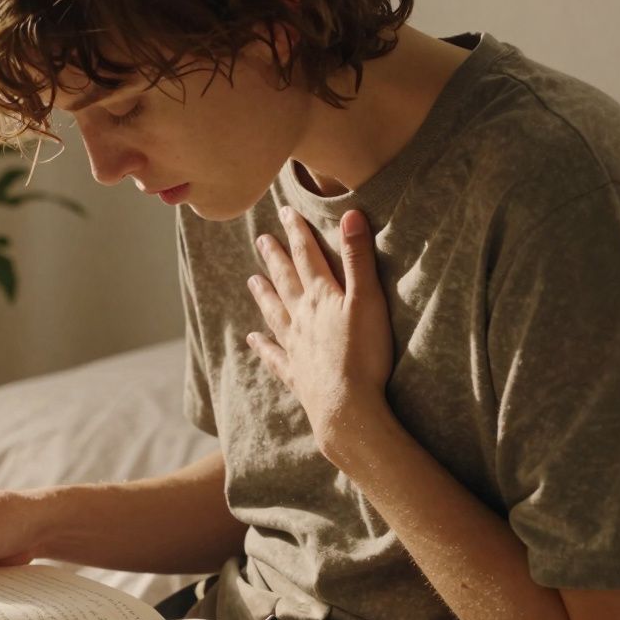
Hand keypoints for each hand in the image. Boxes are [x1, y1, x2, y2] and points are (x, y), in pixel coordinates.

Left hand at [245, 206, 392, 455]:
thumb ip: (358, 258)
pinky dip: (263, 346)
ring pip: (275, 313)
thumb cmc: (363, 354)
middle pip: (285, 281)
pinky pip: (275, 356)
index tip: (285, 213)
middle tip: (261, 240)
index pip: (306, 256)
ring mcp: (295, 347)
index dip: (297, 232)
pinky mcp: (296, 374)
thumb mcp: (367, 300)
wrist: (347, 407)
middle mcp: (301, 318)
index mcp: (320, 297)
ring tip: (252, 280)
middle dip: (275, 258)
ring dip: (264, 295)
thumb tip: (351, 214)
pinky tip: (252, 340)